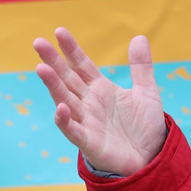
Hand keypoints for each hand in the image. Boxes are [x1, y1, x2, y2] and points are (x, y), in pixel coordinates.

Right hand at [32, 27, 166, 175]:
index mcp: (100, 89)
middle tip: (38, 42)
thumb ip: (141, 67)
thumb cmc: (144, 127)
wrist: (151, 158)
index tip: (59, 31)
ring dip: (53, 86)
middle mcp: (89, 103)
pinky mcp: (89, 142)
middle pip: (67, 79)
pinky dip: (65, 120)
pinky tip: (60, 107)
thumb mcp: (147, 92)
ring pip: (65, 100)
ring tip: (41, 68)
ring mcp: (86, 121)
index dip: (71, 50)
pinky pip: (73, 130)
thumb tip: (139, 37)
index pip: (81, 65)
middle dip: (53, 62)